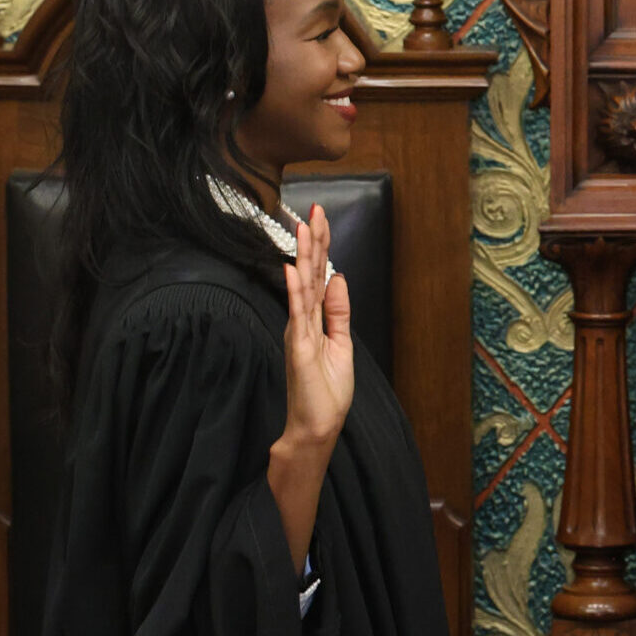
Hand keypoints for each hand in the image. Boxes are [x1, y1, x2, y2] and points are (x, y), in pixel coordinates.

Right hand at [280, 205, 353, 451]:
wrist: (317, 426)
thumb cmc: (326, 391)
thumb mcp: (341, 343)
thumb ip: (338, 311)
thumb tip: (339, 278)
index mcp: (315, 319)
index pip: (318, 275)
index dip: (321, 247)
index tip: (321, 218)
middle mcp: (303, 320)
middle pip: (308, 273)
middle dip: (313, 241)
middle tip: (314, 209)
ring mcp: (299, 332)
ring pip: (301, 286)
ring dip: (303, 256)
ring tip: (304, 227)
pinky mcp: (299, 347)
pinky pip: (298, 313)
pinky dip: (295, 290)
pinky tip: (293, 269)